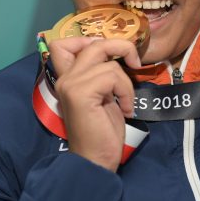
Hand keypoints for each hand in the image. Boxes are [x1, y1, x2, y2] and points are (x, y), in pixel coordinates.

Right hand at [48, 37, 140, 171]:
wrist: (95, 161)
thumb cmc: (101, 131)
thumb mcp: (102, 96)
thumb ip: (100, 75)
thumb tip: (117, 54)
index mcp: (67, 78)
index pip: (64, 43)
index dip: (89, 39)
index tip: (111, 55)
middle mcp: (65, 78)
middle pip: (93, 43)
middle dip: (121, 47)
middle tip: (134, 63)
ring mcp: (71, 85)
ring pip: (108, 62)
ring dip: (126, 83)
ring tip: (125, 102)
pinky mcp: (81, 94)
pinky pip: (113, 76)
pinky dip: (126, 92)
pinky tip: (124, 109)